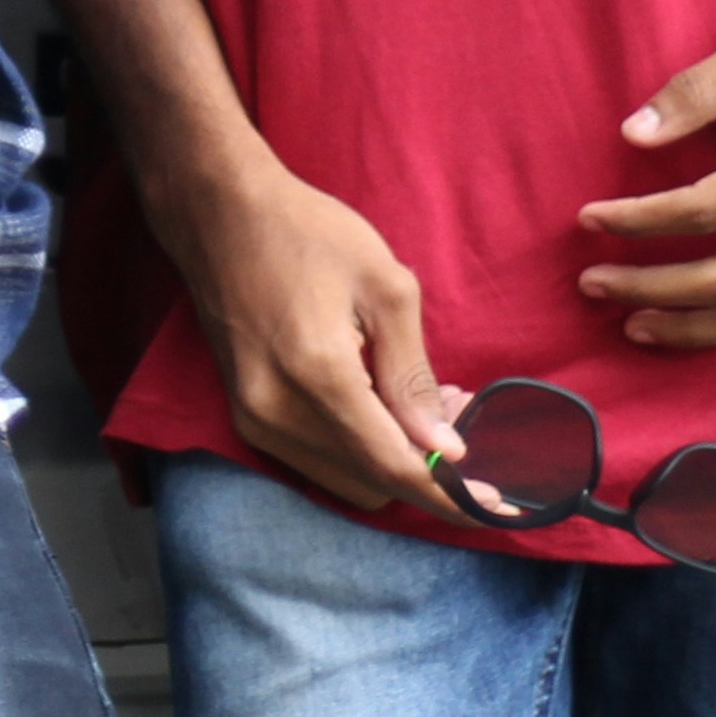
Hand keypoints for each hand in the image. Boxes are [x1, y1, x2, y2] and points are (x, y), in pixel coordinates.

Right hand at [154, 149, 473, 518]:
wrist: (218, 211)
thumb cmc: (307, 232)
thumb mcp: (384, 286)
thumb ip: (412, 374)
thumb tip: (445, 447)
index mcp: (318, 375)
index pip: (394, 466)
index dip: (450, 494)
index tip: (497, 505)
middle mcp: (277, 412)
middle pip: (372, 482)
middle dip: (425, 464)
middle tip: (457, 407)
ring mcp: (254, 418)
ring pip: (346, 479)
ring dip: (390, 457)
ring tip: (421, 400)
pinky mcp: (246, 413)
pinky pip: (318, 460)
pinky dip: (357, 447)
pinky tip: (377, 399)